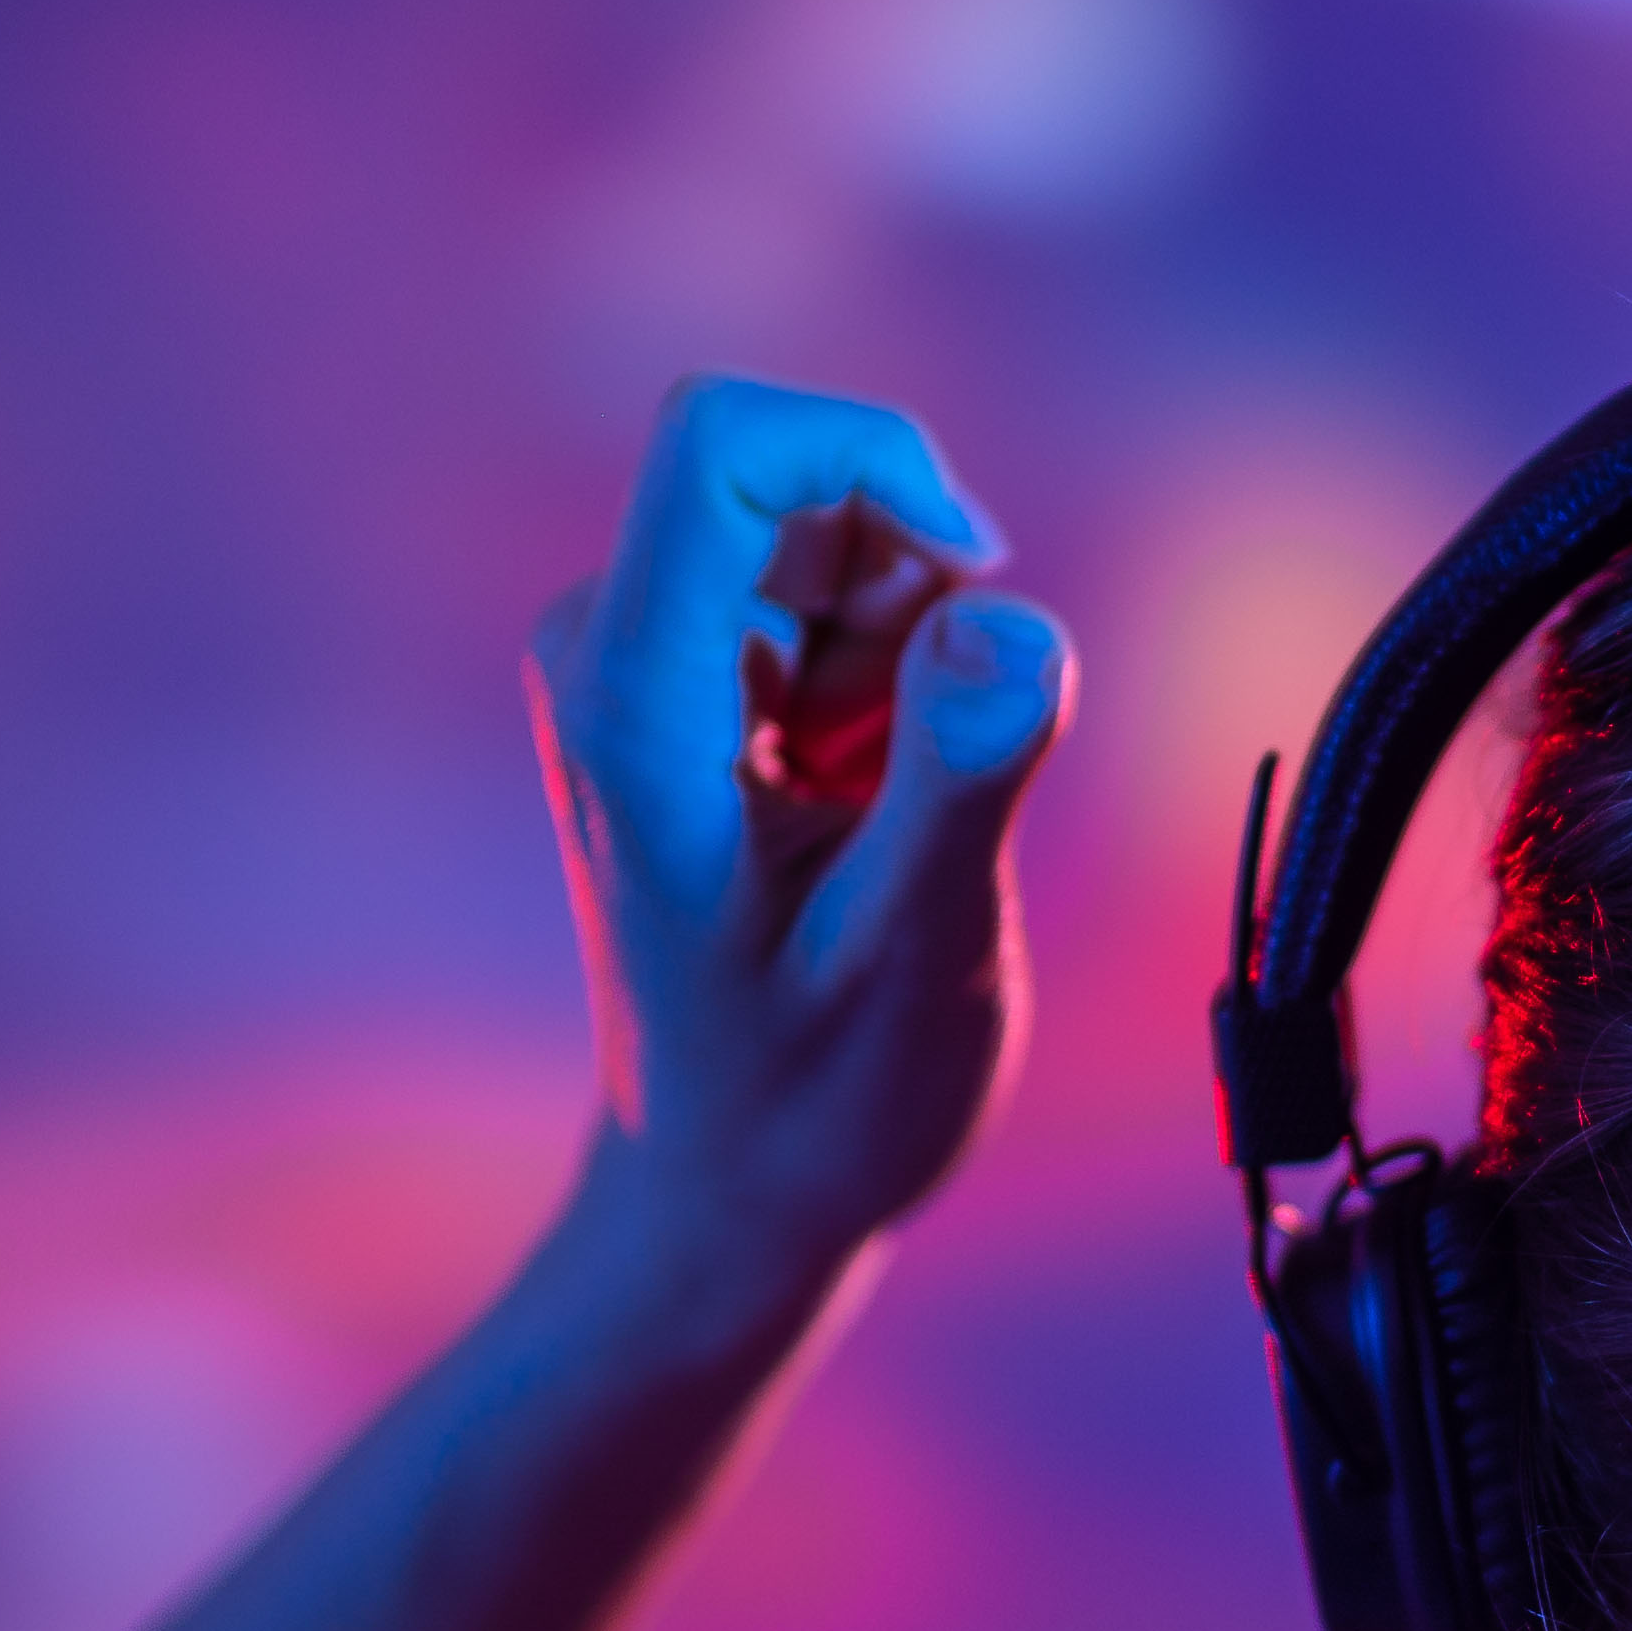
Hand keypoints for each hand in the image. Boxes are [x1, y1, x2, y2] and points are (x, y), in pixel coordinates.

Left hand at [528, 374, 1072, 1299]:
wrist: (731, 1191)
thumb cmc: (816, 1101)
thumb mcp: (915, 956)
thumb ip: (963, 775)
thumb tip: (1015, 618)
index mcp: (636, 695)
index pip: (724, 439)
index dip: (881, 465)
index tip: (981, 588)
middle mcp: (616, 646)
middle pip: (810, 480)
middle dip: (922, 597)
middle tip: (917, 779)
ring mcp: (653, 661)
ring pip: (845, 538)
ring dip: (916, 656)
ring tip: (884, 815)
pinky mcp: (704, 684)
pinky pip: (845, 601)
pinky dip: (899, 689)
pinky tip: (866, 815)